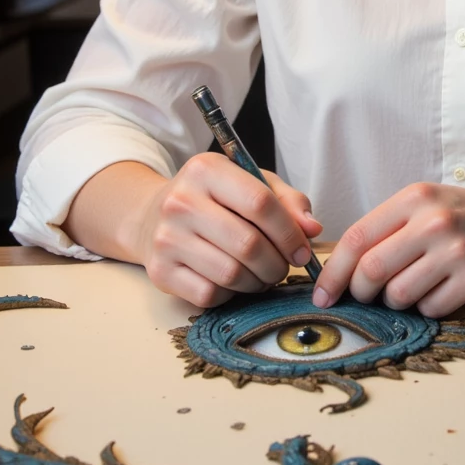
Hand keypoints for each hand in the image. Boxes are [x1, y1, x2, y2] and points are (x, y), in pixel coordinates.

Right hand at [134, 153, 322, 307]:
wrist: (152, 217)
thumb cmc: (213, 199)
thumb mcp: (251, 183)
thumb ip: (287, 201)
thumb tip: (311, 230)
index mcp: (206, 170)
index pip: (260, 203)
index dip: (289, 233)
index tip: (302, 250)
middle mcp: (181, 201)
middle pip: (248, 244)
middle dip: (277, 263)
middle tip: (283, 266)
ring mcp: (166, 238)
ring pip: (231, 274)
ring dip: (257, 281)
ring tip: (261, 274)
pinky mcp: (160, 272)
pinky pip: (210, 294)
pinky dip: (230, 294)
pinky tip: (232, 281)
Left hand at [312, 181, 464, 317]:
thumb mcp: (427, 202)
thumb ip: (388, 226)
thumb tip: (341, 266)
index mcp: (414, 198)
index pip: (357, 239)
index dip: (332, 271)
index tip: (323, 294)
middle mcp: (433, 222)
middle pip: (371, 271)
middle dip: (359, 291)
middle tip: (364, 296)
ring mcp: (455, 251)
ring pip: (398, 295)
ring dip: (394, 301)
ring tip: (409, 287)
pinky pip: (430, 308)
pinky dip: (426, 307)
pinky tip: (438, 291)